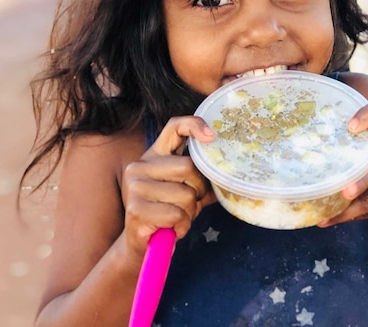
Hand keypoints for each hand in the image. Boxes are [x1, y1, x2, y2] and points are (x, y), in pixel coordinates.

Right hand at [121, 116, 216, 257]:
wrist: (142, 243)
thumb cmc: (168, 212)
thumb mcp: (186, 190)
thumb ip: (202, 177)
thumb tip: (231, 170)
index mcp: (154, 155)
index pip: (174, 127)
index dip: (194, 125)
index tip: (212, 136)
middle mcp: (140, 166)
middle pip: (188, 167)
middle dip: (198, 190)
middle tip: (190, 203)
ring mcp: (135, 186)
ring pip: (185, 194)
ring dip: (190, 212)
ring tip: (178, 218)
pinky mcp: (136, 208)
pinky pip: (176, 214)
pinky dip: (182, 225)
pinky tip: (172, 228)